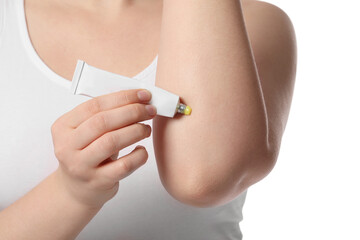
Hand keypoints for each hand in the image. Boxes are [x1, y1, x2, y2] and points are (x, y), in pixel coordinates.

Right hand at [51, 89, 156, 208]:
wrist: (77, 189)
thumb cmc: (88, 154)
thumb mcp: (86, 132)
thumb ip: (105, 114)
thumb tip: (138, 98)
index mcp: (63, 127)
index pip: (94, 105)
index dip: (122, 98)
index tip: (143, 95)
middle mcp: (67, 147)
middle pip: (103, 122)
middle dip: (132, 112)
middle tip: (150, 110)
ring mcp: (81, 166)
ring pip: (112, 142)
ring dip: (136, 131)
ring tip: (147, 129)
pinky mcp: (97, 182)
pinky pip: (124, 166)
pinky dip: (138, 155)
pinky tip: (142, 150)